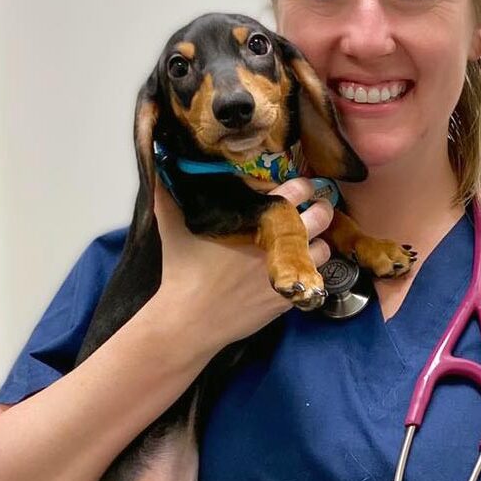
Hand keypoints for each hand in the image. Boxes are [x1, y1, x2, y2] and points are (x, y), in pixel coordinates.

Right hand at [152, 177, 332, 349]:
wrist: (190, 319)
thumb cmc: (182, 269)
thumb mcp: (172, 224)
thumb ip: (167, 192)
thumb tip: (155, 161)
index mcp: (258, 219)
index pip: (297, 190)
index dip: (304, 185)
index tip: (301, 187)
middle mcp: (279, 242)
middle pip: (321, 216)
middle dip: (322, 209)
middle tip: (314, 209)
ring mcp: (286, 270)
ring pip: (325, 248)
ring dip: (320, 241)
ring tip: (309, 239)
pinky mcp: (288, 295)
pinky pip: (316, 277)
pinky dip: (311, 269)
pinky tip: (299, 266)